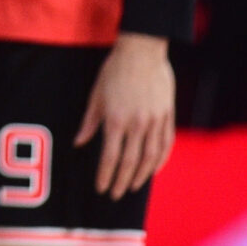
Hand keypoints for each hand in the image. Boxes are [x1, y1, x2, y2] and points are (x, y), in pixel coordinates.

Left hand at [74, 32, 175, 199]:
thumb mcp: (96, 94)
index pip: (110, 156)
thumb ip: (89, 122)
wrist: (142, 51)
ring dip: (141, 176)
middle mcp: (137, 124)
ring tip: (132, 187)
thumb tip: (79, 143)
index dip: (105, 175)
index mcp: (116, 119)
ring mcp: (155, 121)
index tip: (101, 188)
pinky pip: (165, 144)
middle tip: (114, 194)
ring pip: (150, 157)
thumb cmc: (114, 70)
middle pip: (130, 162)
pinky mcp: (167, 116)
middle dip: (121, 181)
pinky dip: (160, 160)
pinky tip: (153, 170)